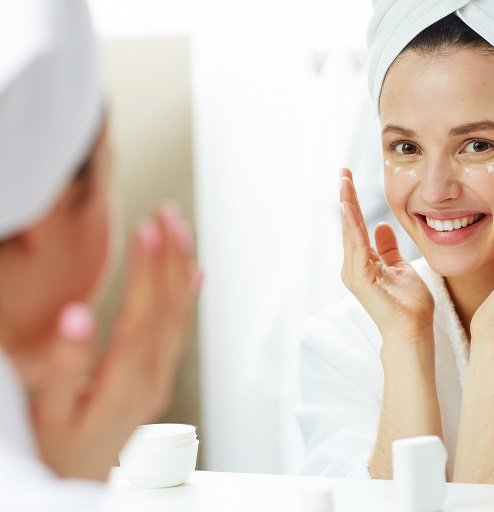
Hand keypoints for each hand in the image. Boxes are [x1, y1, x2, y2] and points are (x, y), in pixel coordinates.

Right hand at [21, 204, 200, 480]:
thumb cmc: (56, 451)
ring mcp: (159, 380)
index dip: (149, 269)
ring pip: (179, 317)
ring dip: (181, 270)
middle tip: (168, 213)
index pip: (144, 314)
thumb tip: (79, 317)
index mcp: (126, 383)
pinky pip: (179, 333)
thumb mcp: (49, 414)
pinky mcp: (157, 381)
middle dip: (171, 257)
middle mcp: (152, 379)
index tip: (149, 227)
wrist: (75, 488)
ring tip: (180, 229)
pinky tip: (193, 274)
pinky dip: (187, 299)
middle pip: (170, 309)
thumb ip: (64, 369)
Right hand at [339, 168, 433, 341]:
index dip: (353, 202)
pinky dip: (352, 225)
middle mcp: (354, 267)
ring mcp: (354, 273)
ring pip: (349, 232)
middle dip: (345, 197)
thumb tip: (381, 226)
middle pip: (348, 225)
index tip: (349, 178)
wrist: (413, 332)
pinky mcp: (360, 279)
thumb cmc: (409, 305)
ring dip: (346, 205)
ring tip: (344, 181)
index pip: (356, 226)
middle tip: (342, 171)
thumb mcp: (400, 267)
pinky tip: (349, 207)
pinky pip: (356, 246)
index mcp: (363, 263)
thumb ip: (388, 248)